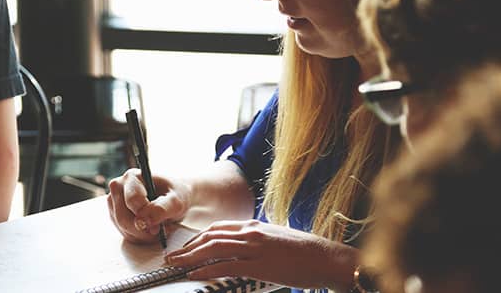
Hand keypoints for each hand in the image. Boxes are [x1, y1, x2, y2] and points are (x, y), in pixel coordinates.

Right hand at [106, 168, 187, 243]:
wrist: (173, 199)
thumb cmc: (175, 195)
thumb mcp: (176, 201)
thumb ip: (162, 209)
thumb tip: (144, 221)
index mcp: (132, 177)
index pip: (132, 200)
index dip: (145, 216)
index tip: (158, 225)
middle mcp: (118, 188)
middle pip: (123, 218)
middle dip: (144, 229)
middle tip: (160, 230)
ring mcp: (114, 203)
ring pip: (123, 228)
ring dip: (143, 234)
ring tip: (159, 228)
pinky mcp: (115, 216)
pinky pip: (125, 234)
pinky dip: (140, 237)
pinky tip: (151, 230)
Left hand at [164, 220, 357, 290]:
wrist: (328, 258)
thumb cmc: (305, 252)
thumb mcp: (276, 239)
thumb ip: (257, 241)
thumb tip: (241, 250)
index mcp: (254, 226)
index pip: (217, 228)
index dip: (197, 238)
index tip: (185, 247)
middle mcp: (251, 232)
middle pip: (210, 236)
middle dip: (187, 247)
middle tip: (172, 257)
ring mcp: (255, 247)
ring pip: (213, 248)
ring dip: (190, 257)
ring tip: (175, 265)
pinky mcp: (260, 265)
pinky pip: (226, 266)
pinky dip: (207, 270)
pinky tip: (194, 274)